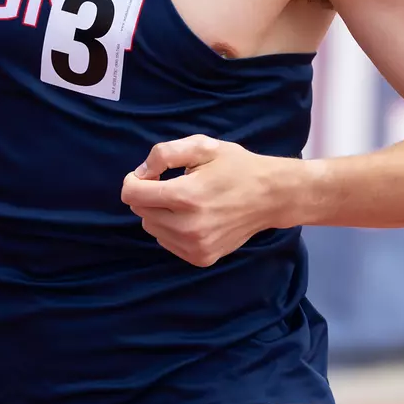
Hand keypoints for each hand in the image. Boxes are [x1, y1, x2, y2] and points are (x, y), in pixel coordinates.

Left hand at [120, 135, 290, 267]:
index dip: (134, 180)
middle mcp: (188, 226)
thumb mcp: (202, 146)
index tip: (150, 174)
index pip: (132, 195)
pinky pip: (167, 242)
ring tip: (184, 200)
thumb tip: (141, 173)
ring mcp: (195, 246)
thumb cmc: (236, 166)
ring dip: (158, 212)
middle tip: (171, 184)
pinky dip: (171, 228)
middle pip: (140, 211)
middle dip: (148, 195)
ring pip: (151, 228)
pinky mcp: (201, 258)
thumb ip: (164, 154)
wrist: (271, 196)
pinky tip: (191, 216)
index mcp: (186, 196)